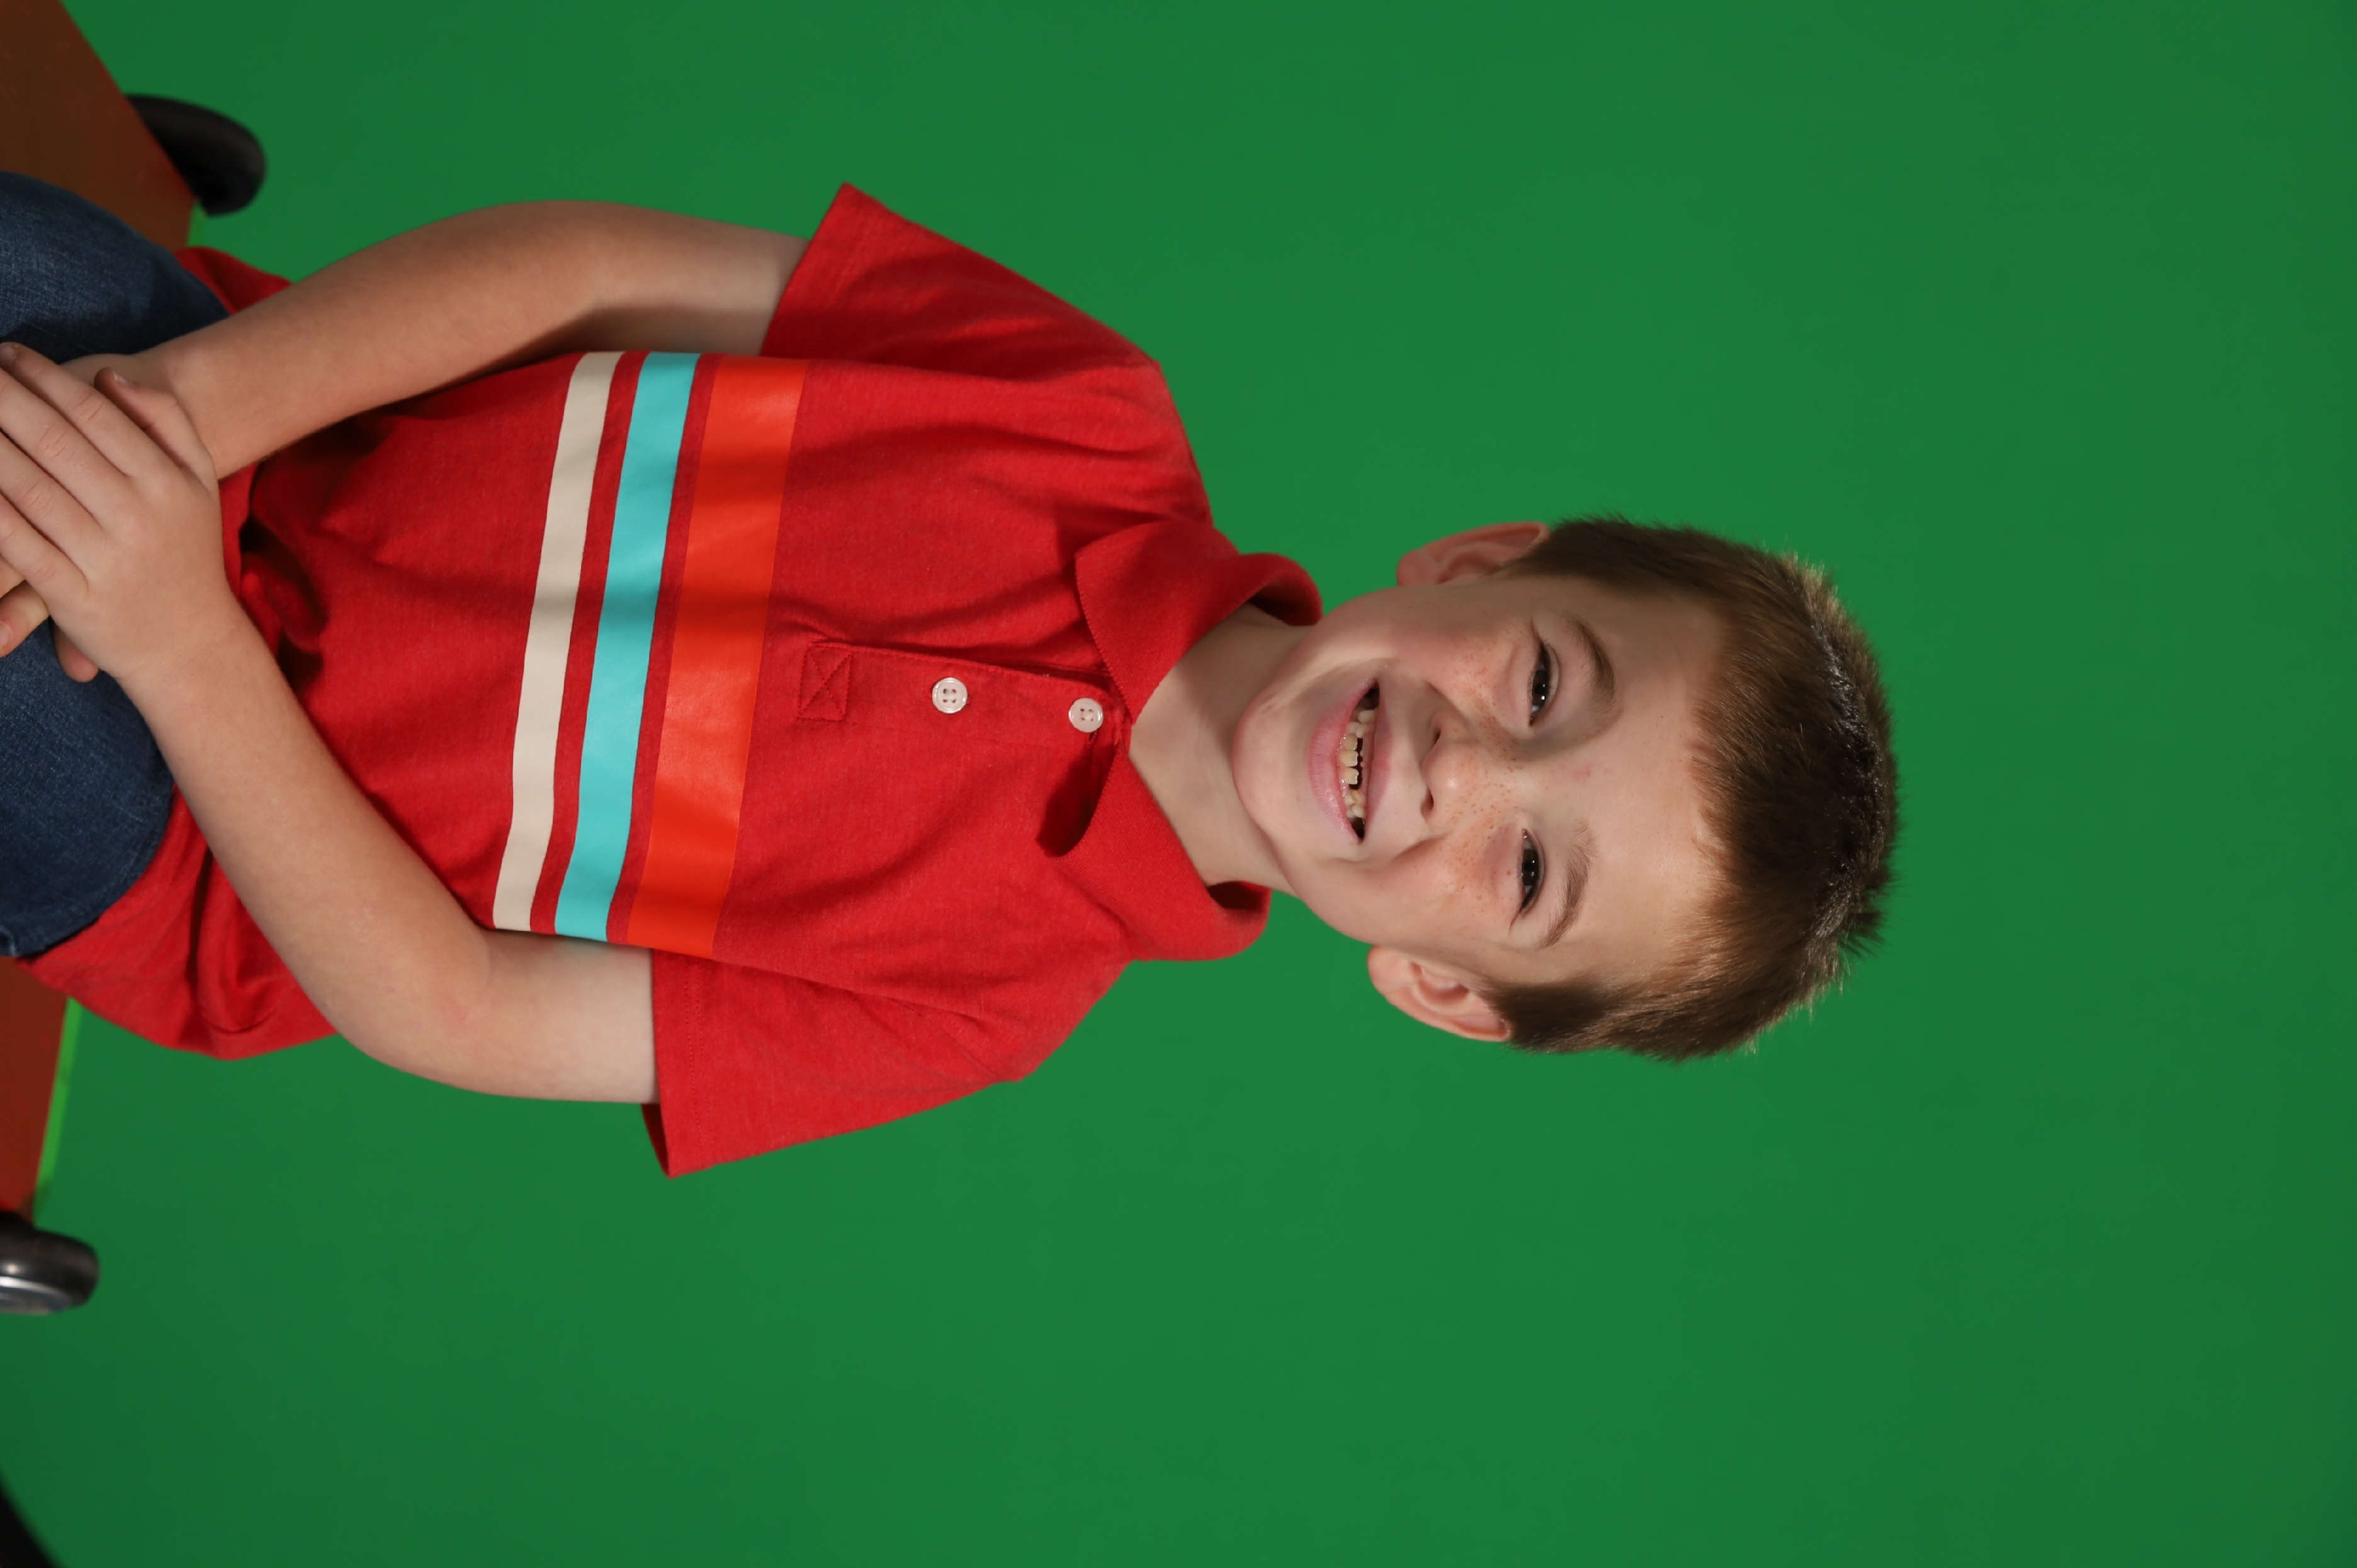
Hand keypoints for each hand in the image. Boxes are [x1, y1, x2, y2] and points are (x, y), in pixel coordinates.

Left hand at [0, 343, 244, 690]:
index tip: (7, 355)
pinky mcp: (73, 598)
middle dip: (4, 400)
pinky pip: (17, 544)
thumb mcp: (199, 483)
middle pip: (55, 442)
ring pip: (28, 488)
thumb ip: (167, 422)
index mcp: (167, 483)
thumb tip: (110, 379)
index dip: (43, 378)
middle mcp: (137, 516)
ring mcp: (104, 558)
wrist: (194, 647)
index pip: (94, 414)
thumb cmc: (186, 554)